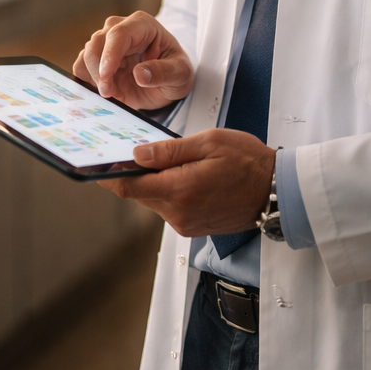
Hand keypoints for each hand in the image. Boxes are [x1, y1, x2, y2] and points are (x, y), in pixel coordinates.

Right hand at [72, 11, 193, 110]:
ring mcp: (106, 43)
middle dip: (99, 71)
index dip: (110, 54)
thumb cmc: (175, 70)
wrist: (167, 81)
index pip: (119, 34)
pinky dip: (88, 83)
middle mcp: (120, 28)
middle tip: (109, 93)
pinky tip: (106, 92)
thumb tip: (140, 74)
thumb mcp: (180, 73)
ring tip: (112, 94)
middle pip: (96, 44)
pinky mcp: (96, 59)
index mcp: (142, 25)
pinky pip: (81, 69)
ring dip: (93, 79)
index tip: (106, 76)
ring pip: (85, 57)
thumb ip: (164, 72)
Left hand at [98, 129, 275, 237]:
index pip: (130, 187)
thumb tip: (137, 155)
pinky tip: (179, 174)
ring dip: (151, 181)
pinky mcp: (193, 227)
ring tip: (161, 158)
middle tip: (125, 150)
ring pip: (154, 200)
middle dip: (131, 173)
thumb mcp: (209, 143)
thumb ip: (169, 151)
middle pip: (139, 194)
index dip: (107, 176)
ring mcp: (185, 224)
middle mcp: (179, 213)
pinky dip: (166, 190)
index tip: (93, 164)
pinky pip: (169, 206)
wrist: (277, 190)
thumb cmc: (248, 161)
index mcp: (180, 190)